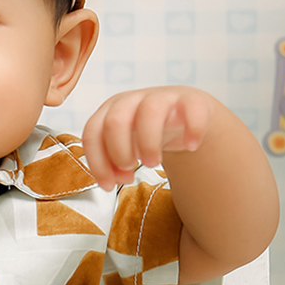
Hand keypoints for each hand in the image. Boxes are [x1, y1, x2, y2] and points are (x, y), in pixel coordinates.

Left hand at [81, 87, 216, 190]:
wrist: (181, 116)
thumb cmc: (145, 134)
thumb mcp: (124, 148)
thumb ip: (113, 164)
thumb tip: (112, 180)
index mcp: (109, 112)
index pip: (92, 133)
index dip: (97, 163)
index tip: (109, 186)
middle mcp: (131, 101)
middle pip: (115, 121)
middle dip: (119, 152)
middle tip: (131, 170)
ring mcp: (161, 98)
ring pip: (149, 112)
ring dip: (148, 143)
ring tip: (154, 164)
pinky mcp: (189, 100)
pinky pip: (191, 108)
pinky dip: (192, 129)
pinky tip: (191, 146)